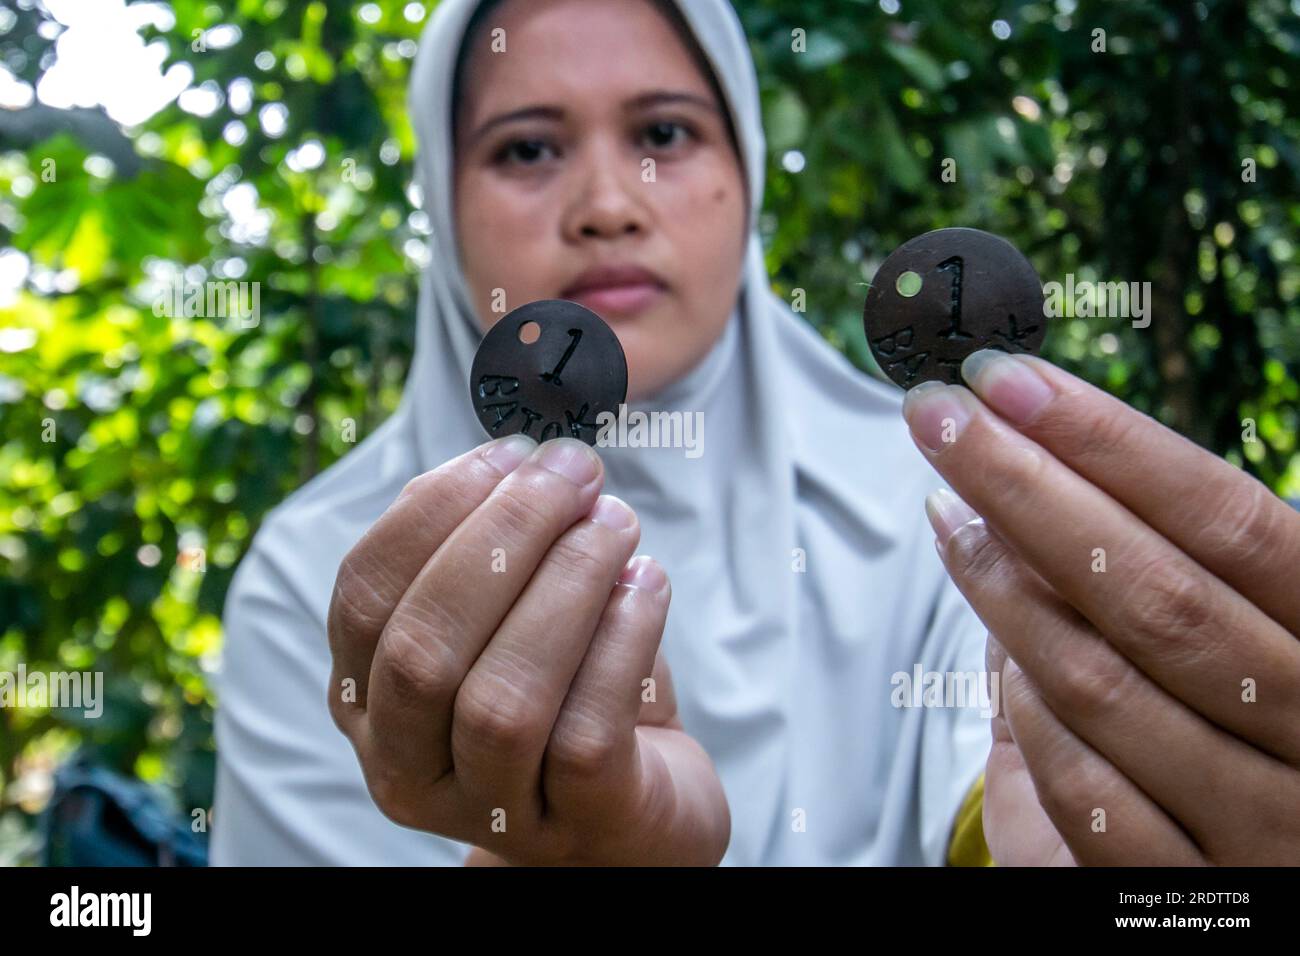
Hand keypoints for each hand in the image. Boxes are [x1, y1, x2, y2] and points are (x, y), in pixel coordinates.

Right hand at [326, 435, 729, 865]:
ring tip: (616, 524)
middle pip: (424, 646)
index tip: (509, 452)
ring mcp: (486, 808)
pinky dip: (621, 641)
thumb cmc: (564, 694)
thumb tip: (512, 462)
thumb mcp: (505, 621)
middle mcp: (405, 764)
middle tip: (575, 474)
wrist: (635, 814)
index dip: (432, 511)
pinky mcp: (574, 824)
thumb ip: (485, 549)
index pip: (362, 595)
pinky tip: (648, 585)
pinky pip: (585, 734)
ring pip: (502, 698)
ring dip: (567, 585)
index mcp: (367, 699)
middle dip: (504, 536)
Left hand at [902, 350, 1299, 865]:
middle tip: (937, 417)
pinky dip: (1028, 715)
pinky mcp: (1196, 895)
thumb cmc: (1266, 742)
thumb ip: (1167, 581)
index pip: (1230, 522)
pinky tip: (996, 655)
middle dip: (1026, 489)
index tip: (1006, 381)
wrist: (1279, 890)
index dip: (1113, 442)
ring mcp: (1265, 825)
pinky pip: (1087, 795)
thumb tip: (1029, 494)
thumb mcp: (1254, 646)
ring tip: (949, 514)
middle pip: (1154, 592)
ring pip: (1105, 687)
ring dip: (1002, 591)